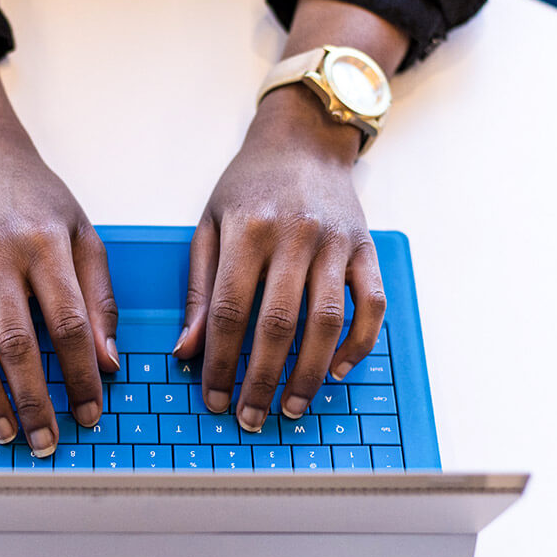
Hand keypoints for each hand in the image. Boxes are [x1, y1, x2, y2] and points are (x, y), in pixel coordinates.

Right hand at [0, 135, 119, 457]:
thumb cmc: (36, 198)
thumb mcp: (83, 233)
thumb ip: (99, 297)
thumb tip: (107, 362)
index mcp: (46, 245)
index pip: (69, 323)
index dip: (82, 374)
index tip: (91, 412)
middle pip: (16, 341)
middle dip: (33, 399)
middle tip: (47, 440)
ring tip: (4, 432)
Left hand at [173, 84, 386, 431]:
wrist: (304, 139)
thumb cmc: (249, 186)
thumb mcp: (209, 224)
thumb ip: (198, 289)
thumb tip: (186, 352)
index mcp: (247, 229)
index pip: (229, 311)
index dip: (220, 362)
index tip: (213, 399)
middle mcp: (294, 236)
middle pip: (277, 324)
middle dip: (261, 379)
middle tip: (251, 417)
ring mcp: (336, 242)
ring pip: (327, 321)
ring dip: (310, 372)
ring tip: (291, 407)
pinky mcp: (366, 248)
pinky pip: (370, 305)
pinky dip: (359, 343)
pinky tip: (338, 370)